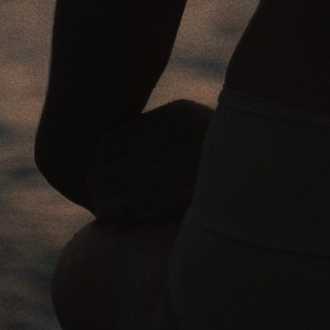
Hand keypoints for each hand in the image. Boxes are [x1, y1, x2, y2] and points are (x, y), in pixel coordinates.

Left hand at [85, 98, 213, 229]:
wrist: (232, 164)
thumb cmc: (209, 134)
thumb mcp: (178, 112)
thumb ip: (149, 123)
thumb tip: (133, 132)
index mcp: (138, 134)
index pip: (103, 148)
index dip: (108, 155)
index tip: (119, 159)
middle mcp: (133, 161)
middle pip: (97, 176)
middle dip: (103, 179)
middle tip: (116, 182)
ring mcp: (139, 187)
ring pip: (101, 199)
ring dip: (105, 200)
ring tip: (117, 201)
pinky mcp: (150, 210)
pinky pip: (117, 216)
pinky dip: (114, 216)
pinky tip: (123, 215)